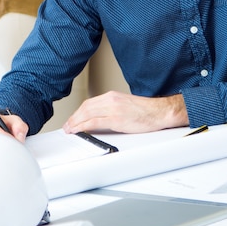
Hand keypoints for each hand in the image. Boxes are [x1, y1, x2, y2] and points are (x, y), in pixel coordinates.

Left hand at [63, 91, 188, 133]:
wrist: (159, 112)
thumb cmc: (146, 111)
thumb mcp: (125, 105)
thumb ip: (112, 109)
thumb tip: (101, 118)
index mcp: (113, 95)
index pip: (90, 102)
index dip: (78, 112)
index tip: (73, 118)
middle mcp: (111, 100)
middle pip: (85, 107)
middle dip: (74, 117)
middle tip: (67, 126)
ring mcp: (113, 109)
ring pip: (87, 114)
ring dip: (75, 122)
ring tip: (70, 129)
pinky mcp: (116, 119)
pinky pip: (95, 122)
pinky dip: (83, 126)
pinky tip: (79, 130)